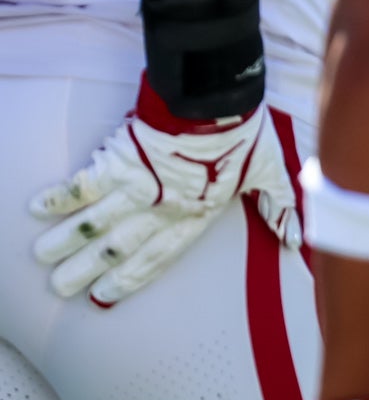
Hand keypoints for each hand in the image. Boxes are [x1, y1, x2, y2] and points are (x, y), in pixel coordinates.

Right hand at [31, 87, 298, 305]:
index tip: (105, 296)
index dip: (131, 277)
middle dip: (87, 270)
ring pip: (95, 222)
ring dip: (66, 241)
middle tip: (60, 288)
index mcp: (196, 214)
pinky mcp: (119, 161)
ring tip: (43, 258)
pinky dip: (61, 198)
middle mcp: (161, 208)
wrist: (219, 102)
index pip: (158, 257)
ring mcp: (136, 187)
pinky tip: (38, 209)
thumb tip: (298, 239)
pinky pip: (84, 185)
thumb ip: (279, 207)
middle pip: (118, 246)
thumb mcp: (271, 172)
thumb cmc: (246, 134)